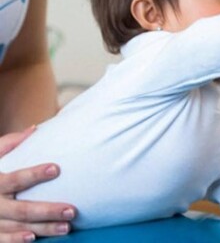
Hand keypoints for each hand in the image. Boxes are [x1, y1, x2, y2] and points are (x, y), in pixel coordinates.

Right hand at [0, 127, 75, 241]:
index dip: (34, 174)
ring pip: (18, 226)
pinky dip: (16, 241)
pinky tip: (35, 239)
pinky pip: (3, 240)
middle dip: (47, 210)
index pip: (15, 179)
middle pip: (22, 209)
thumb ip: (9, 144)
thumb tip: (35, 129)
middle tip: (72, 210)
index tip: (56, 168)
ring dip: (43, 228)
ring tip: (67, 227)